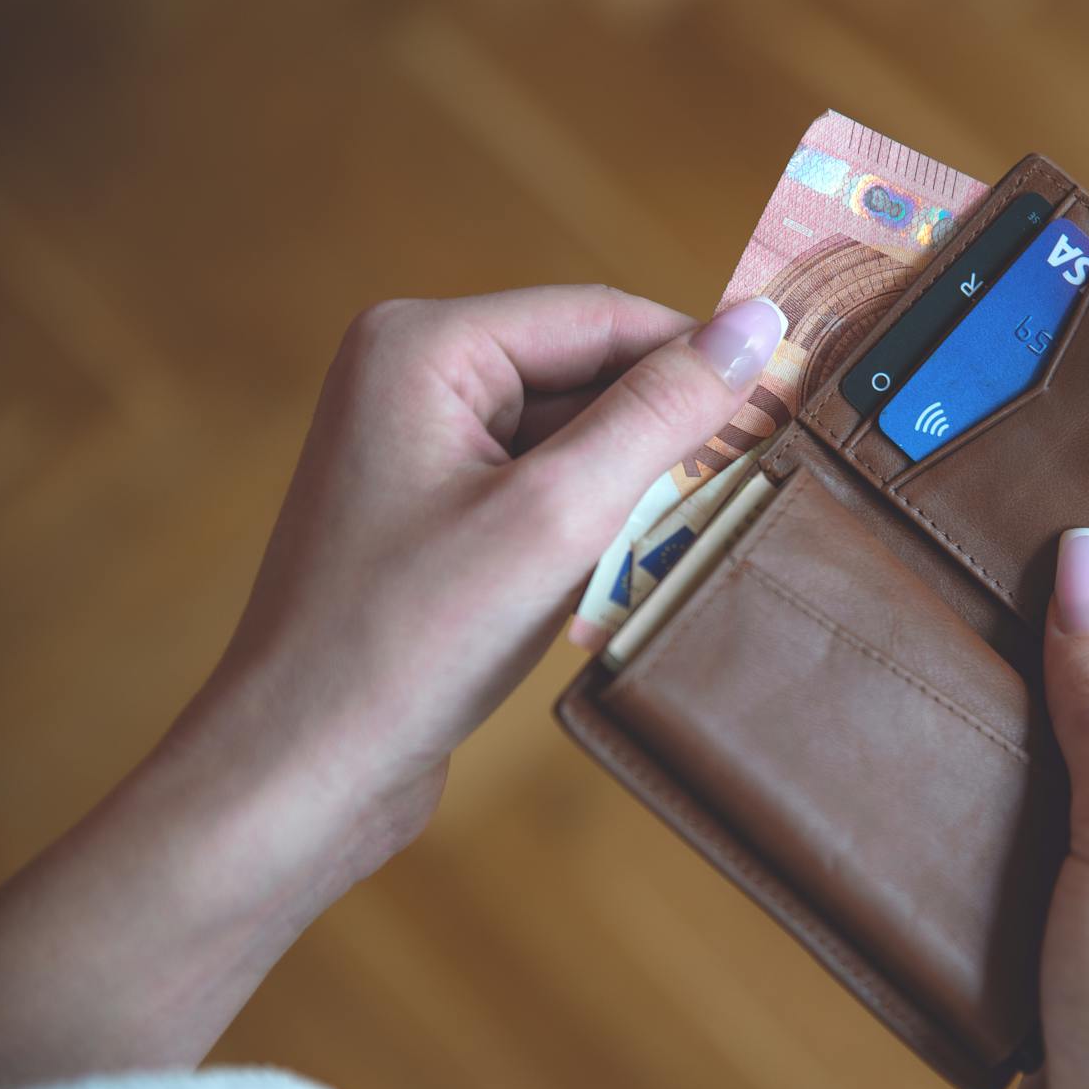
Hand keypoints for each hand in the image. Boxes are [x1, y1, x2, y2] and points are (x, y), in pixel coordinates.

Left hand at [198, 286, 783, 876]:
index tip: (789, 402)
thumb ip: (660, 414)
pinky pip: (540, 486)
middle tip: (746, 484)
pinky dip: (592, 523)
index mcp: (423, 344)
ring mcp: (416, 447)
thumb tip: (758, 327)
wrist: (299, 771)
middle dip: (662, 430)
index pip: (601, 317)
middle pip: (586, 372)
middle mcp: (411, 376)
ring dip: (631, 485)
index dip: (699, 357)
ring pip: (570, 435)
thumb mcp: (556, 517)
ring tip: (682, 538)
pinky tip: (620, 573)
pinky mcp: (430, 513)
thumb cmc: (406, 642)